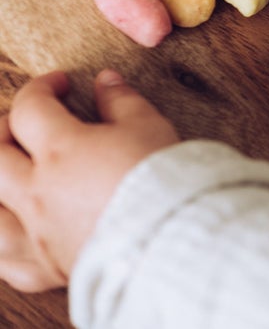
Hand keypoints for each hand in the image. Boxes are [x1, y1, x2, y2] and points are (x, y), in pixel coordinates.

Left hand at [0, 69, 179, 291]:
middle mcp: (38, 191)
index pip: (30, 108)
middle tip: (29, 124)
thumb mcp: (146, 124)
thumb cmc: (159, 179)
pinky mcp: (49, 268)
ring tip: (13, 178)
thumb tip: (105, 81)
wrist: (171, 237)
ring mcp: (38, 233)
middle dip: (7, 130)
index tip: (61, 84)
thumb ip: (120, 100)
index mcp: (60, 150)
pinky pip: (9, 263)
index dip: (42, 88)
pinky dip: (7, 246)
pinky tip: (19, 230)